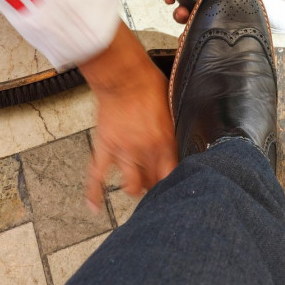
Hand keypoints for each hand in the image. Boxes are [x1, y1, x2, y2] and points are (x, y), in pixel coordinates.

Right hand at [79, 22, 176, 210]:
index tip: (178, 186)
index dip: (176, 185)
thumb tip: (190, 140)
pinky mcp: (105, 148)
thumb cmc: (150, 86)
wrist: (124, 77)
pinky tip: (95, 207)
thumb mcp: (174, 109)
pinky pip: (97, 176)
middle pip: (154, 183)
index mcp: (165, 143)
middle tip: (157, 183)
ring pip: (131, 186)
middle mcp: (145, 152)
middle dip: (157, 186)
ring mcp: (123, 152)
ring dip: (136, 189)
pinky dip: (94, 193)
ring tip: (137, 187)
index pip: (173, 176)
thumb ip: (178, 130)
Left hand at [162, 0, 257, 23]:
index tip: (194, 31)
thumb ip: (217, 5)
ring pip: (181, 3)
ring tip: (178, 9)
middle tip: (185, 16)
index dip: (202, 25)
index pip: (211, 18)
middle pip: (195, 13)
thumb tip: (205, 22)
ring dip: (177, 9)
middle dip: (188, 18)